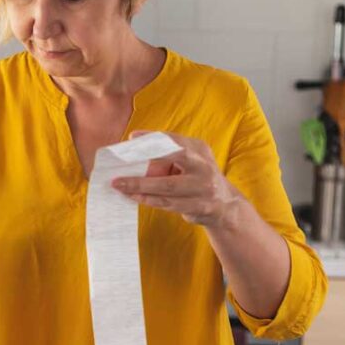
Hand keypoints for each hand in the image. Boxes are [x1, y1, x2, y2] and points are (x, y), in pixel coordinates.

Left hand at [112, 131, 243, 227]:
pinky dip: (149, 199)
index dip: (153, 138)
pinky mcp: (201, 206)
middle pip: (174, 158)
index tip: (132, 138)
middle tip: (118, 172)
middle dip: (146, 160)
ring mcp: (204, 187)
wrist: (225, 206)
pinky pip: (169, 203)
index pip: (174, 140)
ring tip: (119, 186)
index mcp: (200, 150)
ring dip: (140, 186)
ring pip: (167, 186)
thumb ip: (167, 156)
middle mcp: (204, 166)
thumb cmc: (197, 179)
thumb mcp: (189, 162)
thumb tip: (133, 149)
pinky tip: (133, 197)